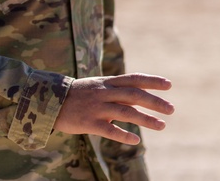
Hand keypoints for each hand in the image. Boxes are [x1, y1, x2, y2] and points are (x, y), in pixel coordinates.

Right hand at [53, 73, 173, 144]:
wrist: (48, 100)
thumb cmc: (76, 95)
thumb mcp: (96, 87)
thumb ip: (116, 92)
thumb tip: (140, 97)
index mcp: (106, 83)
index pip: (133, 79)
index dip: (151, 81)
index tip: (169, 85)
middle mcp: (103, 93)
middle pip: (133, 95)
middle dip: (154, 101)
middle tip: (171, 109)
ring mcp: (96, 108)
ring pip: (125, 112)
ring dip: (145, 119)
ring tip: (162, 126)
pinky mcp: (88, 123)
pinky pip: (109, 130)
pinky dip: (123, 135)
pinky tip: (136, 140)